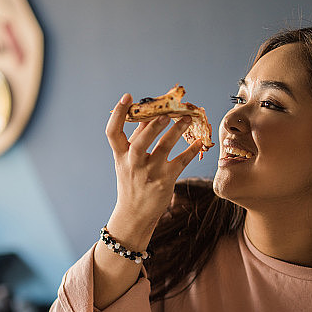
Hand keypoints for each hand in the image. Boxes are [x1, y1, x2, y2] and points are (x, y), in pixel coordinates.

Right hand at [105, 93, 202, 245]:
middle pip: (140, 142)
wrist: (135, 214)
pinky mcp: (165, 181)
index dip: (118, 114)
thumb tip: (148, 116)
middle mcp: (133, 164)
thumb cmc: (132, 183)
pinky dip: (191, 150)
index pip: (112, 133)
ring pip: (164, 148)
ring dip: (176, 131)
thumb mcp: (127, 163)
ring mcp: (150, 173)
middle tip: (165, 113)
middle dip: (153, 126)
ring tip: (187, 119)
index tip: (127, 96)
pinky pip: (181, 162)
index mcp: (121, 157)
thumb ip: (136, 141)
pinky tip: (199, 142)